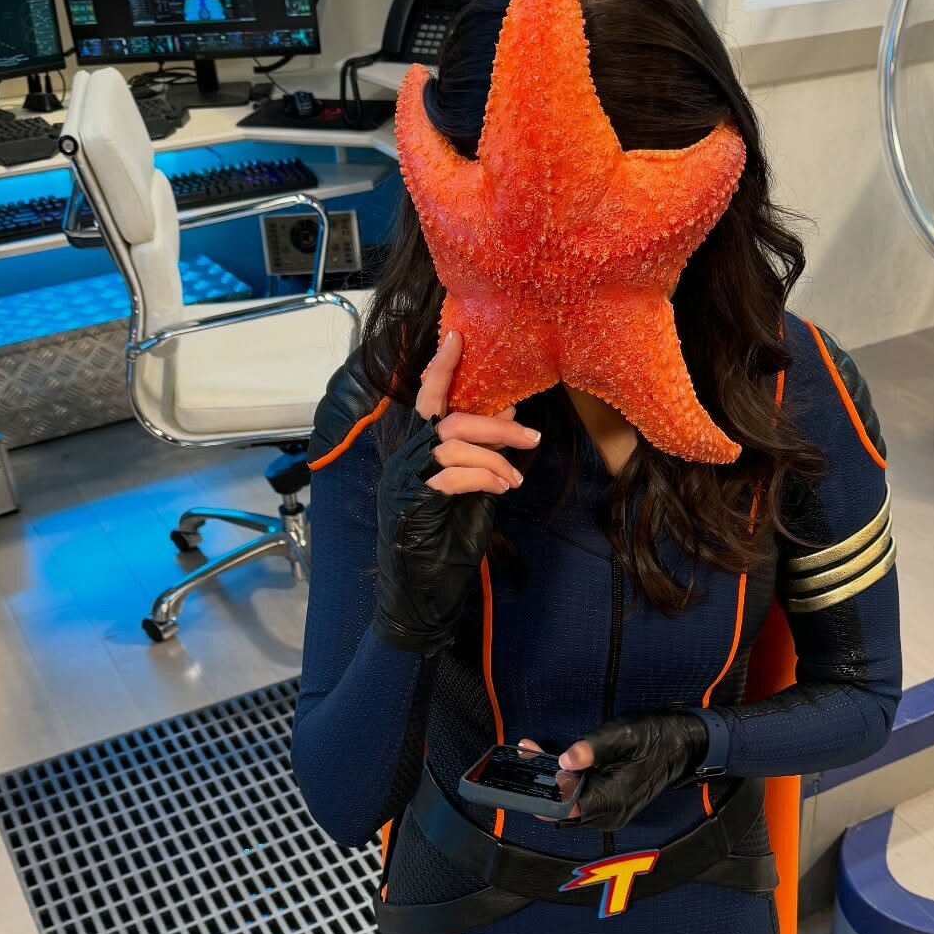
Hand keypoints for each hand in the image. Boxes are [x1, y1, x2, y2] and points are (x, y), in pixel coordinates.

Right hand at [372, 330, 540, 656]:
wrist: (420, 596)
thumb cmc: (443, 546)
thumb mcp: (471, 492)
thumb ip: (482, 455)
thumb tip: (506, 413)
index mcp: (415, 453)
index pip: (425, 398)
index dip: (441, 367)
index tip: (459, 336)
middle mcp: (403, 461)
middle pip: (447, 417)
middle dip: (494, 421)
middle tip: (531, 431)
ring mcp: (404, 481)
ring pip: (451, 441)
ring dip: (494, 452)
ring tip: (516, 473)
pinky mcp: (412, 504)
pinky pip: (451, 474)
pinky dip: (484, 475)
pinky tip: (503, 487)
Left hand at [519, 711, 708, 827]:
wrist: (684, 745)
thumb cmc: (654, 738)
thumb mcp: (623, 735)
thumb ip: (591, 749)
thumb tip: (564, 761)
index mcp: (610, 801)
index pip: (563, 808)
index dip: (541, 790)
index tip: (527, 766)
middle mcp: (608, 815)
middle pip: (561, 808)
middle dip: (541, 783)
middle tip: (528, 751)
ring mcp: (609, 813)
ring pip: (568, 806)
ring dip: (551, 783)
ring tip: (536, 753)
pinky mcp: (609, 806)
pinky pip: (580, 801)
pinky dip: (565, 786)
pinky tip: (557, 764)